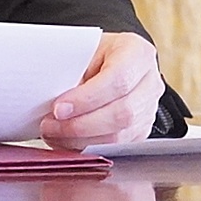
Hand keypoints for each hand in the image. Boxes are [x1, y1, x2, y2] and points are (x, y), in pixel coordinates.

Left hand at [39, 32, 163, 148]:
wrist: (109, 62)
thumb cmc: (92, 55)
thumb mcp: (81, 52)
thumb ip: (71, 74)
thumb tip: (54, 104)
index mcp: (137, 52)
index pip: (118, 80)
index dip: (87, 99)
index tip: (58, 108)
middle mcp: (150, 82)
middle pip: (122, 113)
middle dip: (81, 125)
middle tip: (50, 125)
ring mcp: (149, 109)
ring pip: (120, 136)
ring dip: (81, 140)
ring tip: (54, 134)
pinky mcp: (142, 131)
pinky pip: (116, 148)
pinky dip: (88, 147)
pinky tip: (67, 141)